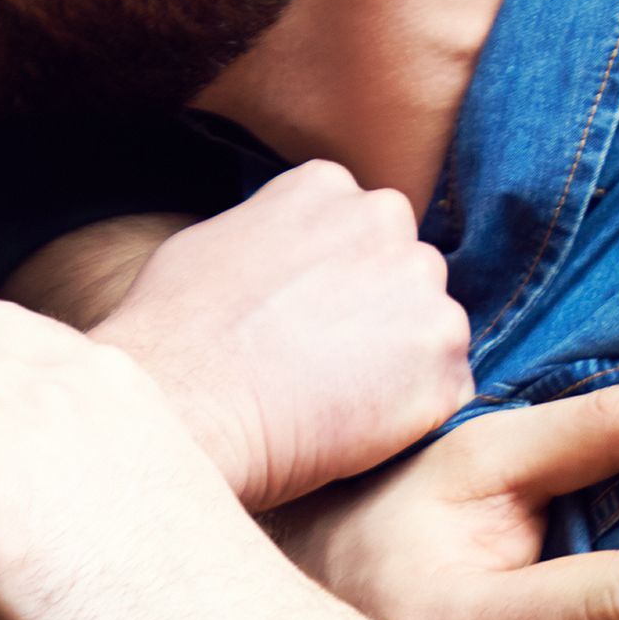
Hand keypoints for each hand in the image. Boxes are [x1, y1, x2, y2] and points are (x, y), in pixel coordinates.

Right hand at [88, 158, 469, 510]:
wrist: (183, 405)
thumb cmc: (172, 336)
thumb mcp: (208, 244)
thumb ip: (267, 233)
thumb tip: (276, 252)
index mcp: (326, 187)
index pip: (359, 228)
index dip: (336, 282)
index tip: (305, 319)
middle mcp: (385, 221)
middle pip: (404, 270)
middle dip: (377, 314)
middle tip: (323, 364)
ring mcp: (421, 291)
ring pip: (431, 329)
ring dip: (399, 364)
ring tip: (334, 402)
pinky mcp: (441, 363)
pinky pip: (446, 390)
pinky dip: (412, 414)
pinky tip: (355, 431)